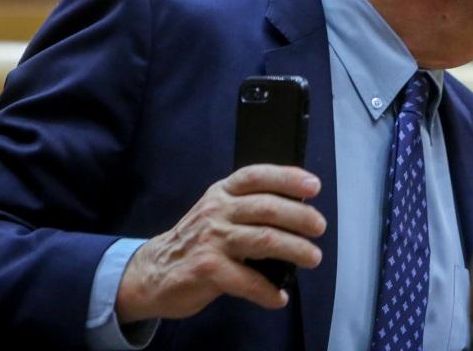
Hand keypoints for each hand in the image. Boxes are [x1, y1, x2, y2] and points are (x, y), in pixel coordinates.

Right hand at [114, 165, 324, 322]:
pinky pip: (247, 280)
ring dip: (294, 249)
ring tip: (313, 257)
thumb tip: (297, 210)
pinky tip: (278, 297)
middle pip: (266, 208)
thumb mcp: (217, 212)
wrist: (153, 272)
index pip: (256, 176)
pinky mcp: (207, 269)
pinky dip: (267, 291)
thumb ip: (247, 208)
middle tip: (319, 227)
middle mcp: (217, 211)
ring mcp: (211, 240)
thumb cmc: (196, 241)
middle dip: (299, 216)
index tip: (314, 185)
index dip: (287, 177)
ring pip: (263, 240)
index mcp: (222, 193)